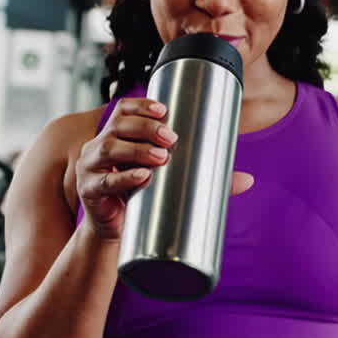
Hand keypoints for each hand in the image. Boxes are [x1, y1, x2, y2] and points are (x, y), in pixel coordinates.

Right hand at [76, 99, 253, 240]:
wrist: (114, 231)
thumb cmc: (141, 198)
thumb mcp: (169, 182)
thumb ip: (204, 177)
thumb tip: (248, 180)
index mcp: (116, 136)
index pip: (124, 110)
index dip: (142, 106)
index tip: (165, 109)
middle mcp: (99, 147)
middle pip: (118, 125)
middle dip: (146, 127)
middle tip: (172, 137)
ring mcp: (90, 168)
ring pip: (109, 148)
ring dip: (137, 149)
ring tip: (162, 156)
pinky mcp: (89, 191)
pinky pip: (105, 182)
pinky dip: (123, 178)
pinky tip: (142, 177)